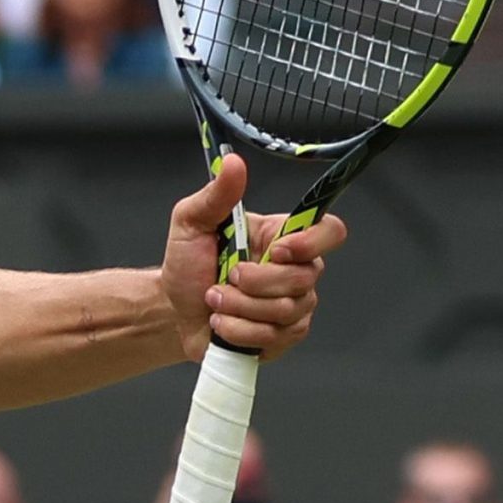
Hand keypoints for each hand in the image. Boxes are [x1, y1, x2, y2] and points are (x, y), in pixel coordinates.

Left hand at [161, 157, 348, 358]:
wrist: (172, 309)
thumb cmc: (187, 264)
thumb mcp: (191, 222)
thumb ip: (216, 196)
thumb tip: (233, 163)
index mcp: (283, 238)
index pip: (329, 232)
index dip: (311, 242)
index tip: (276, 250)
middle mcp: (297, 272)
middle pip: (303, 278)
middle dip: (253, 283)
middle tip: (222, 279)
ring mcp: (294, 307)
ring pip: (285, 311)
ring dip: (238, 307)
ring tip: (214, 301)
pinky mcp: (283, 337)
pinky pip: (273, 338)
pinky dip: (238, 331)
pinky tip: (221, 323)